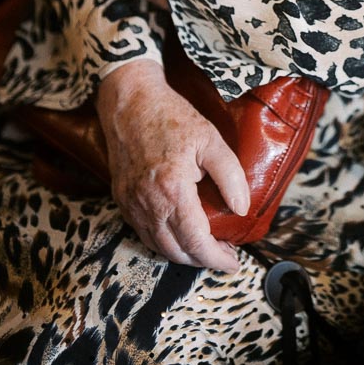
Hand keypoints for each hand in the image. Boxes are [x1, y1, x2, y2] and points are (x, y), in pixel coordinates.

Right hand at [97, 58, 249, 271]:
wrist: (130, 102)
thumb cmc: (171, 117)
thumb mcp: (210, 139)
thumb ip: (230, 176)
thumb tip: (241, 209)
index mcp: (172, 191)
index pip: (196, 241)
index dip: (217, 258)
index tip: (233, 262)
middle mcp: (148, 204)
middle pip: (176, 251)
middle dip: (202, 260)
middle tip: (224, 253)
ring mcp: (131, 204)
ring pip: (157, 246)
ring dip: (182, 254)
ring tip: (205, 247)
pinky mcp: (122, 199)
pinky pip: (143, 233)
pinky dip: (163, 242)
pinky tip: (179, 233)